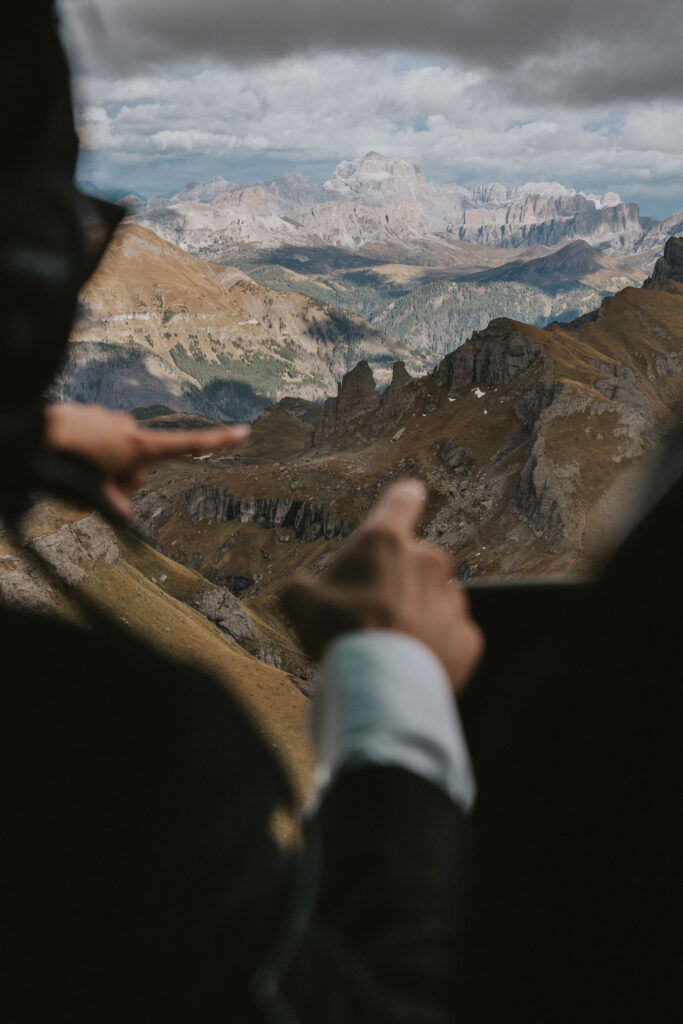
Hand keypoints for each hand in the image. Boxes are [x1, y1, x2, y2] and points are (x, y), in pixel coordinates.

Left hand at [44, 402, 249, 522]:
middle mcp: (126, 428)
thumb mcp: (91, 495)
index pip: (186, 445)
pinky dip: (87, 451)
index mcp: (136, 445)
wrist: (24, 433)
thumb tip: (126, 517)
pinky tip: (66, 454)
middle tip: (96, 489)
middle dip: (123, 478)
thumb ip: (114, 507)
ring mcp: (106, 418)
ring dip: (103, 466)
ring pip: (116, 452)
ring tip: (76, 471)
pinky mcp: (87, 414)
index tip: (244, 432)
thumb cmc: (60, 465)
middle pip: (140, 463)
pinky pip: (97, 438)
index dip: (216, 442)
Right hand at [281, 480, 483, 693]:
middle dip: (398, 579)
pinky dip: (435, 645)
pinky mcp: (467, 637)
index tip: (408, 497)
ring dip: (418, 612)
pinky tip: (410, 661)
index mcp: (385, 541)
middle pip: (416, 560)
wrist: (380, 685)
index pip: (402, 500)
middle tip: (371, 610)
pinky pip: (451, 635)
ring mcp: (452, 600)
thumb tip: (300, 591)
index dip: (404, 498)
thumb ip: (303, 586)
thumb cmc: (339, 633)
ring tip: (390, 642)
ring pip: (435, 598)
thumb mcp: (299, 601)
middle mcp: (427, 561)